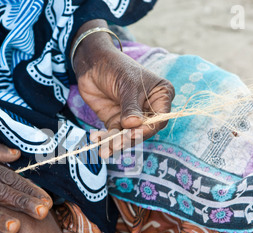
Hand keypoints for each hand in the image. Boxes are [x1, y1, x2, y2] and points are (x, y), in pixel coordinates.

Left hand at [72, 21, 174, 157]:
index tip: (134, 133)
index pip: (160, 119)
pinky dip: (106, 139)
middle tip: (116, 144)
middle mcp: (149, 108)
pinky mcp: (116, 121)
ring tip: (105, 149)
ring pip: (128, 135)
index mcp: (160, 96)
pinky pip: (114, 134)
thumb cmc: (116, 67)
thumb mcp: (128, 85)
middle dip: (129, 139)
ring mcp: (132, 116)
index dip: (148, 129)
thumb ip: (131, 106)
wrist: (92, 63)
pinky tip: (97, 141)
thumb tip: (133, 125)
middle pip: (143, 131)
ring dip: (116, 143)